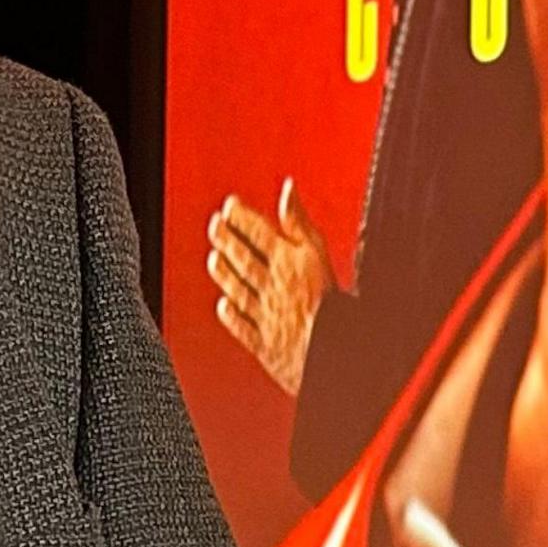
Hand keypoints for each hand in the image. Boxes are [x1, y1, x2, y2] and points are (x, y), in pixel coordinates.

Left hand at [209, 181, 336, 396]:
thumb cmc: (332, 307)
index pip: (257, 233)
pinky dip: (231, 315)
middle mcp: (270, 287)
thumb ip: (300, 221)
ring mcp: (265, 316)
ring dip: (224, 272)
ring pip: (238, 289)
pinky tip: (224, 305)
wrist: (332, 356)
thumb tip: (287, 190)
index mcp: (286, 263)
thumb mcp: (321, 253)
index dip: (240, 217)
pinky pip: (242, 327)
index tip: (229, 205)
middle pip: (242, 259)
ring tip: (214, 257)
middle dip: (226, 239)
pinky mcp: (265, 344)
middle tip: (214, 225)